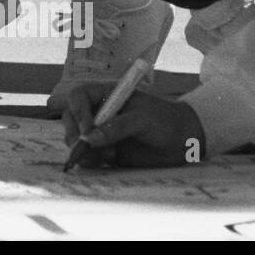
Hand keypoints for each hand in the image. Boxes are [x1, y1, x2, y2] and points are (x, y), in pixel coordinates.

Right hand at [62, 85, 207, 167]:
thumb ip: (117, 127)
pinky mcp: (106, 150)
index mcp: (105, 95)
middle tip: (83, 147)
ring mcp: (101, 132)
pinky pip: (89, 155)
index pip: (79, 97)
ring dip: (84, 149)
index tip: (86, 129)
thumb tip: (89, 138)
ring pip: (77, 139)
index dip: (77, 111)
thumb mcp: (142, 119)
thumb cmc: (165, 120)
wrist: (183, 141)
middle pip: (71, 119)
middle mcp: (98, 112)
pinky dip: (91, 159)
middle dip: (73, 133)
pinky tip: (108, 159)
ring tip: (108, 153)